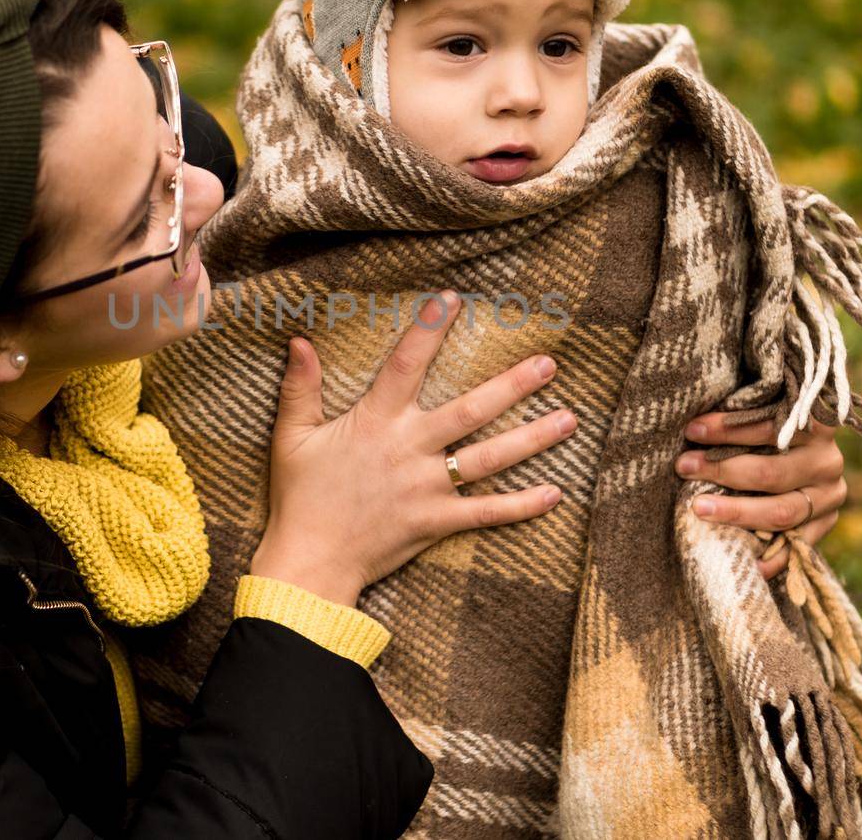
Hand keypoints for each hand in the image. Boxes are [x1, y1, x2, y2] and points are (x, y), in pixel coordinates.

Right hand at [252, 290, 574, 605]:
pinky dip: (522, 506)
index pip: (406, 364)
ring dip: (532, 438)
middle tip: (548, 363)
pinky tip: (555, 493)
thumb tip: (298, 341)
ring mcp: (427, 487)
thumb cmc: (299, 497)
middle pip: (470, 410)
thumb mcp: (292, 437)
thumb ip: (300, 388)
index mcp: (375, 421)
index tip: (452, 299)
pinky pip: (486, 513)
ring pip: (490, 457)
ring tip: (569, 418)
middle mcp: (409, 448)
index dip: (428, 330)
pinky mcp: (435, 521)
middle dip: (512, 385)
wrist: (310, 563)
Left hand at [676, 411, 847, 579]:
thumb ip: (742, 420)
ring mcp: (830, 496)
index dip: (729, 429)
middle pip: (772, 472)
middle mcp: (828, 461)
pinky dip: (770, 557)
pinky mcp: (826, 523)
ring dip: (736, 512)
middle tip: (685, 468)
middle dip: (723, 470)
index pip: (770, 428)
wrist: (809, 459)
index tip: (692, 431)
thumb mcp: (763, 419)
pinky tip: (744, 561)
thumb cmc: (770, 434)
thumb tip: (694, 428)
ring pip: (781, 511)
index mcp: (816, 427)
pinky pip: (797, 546)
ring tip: (699, 508)